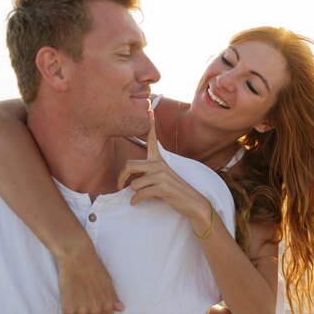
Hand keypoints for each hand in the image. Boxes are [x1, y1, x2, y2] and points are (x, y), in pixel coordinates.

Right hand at [58, 244, 123, 313]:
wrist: (77, 258)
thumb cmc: (94, 267)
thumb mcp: (108, 282)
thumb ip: (113, 297)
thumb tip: (121, 308)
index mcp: (107, 304)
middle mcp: (95, 311)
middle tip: (87, 313)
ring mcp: (81, 311)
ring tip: (77, 304)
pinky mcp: (67, 309)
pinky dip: (66, 313)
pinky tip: (68, 302)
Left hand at [117, 110, 210, 230]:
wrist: (194, 203)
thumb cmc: (175, 191)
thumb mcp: (163, 177)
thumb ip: (149, 173)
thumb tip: (130, 180)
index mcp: (160, 160)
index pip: (153, 139)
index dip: (151, 124)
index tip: (150, 110)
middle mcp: (160, 164)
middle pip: (130, 165)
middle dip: (121, 177)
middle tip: (119, 185)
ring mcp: (162, 175)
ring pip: (134, 183)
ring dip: (133, 193)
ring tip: (138, 197)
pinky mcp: (163, 187)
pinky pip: (140, 193)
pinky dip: (135, 200)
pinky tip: (135, 203)